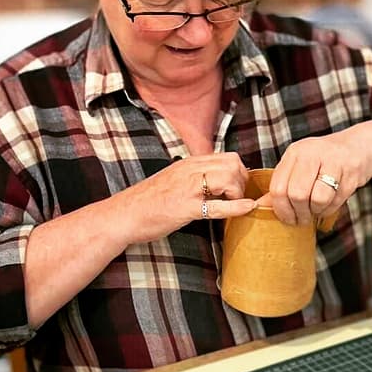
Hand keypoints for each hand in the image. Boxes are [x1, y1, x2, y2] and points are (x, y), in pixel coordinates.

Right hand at [117, 152, 257, 244]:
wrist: (124, 214)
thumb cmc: (148, 201)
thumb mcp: (174, 179)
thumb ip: (194, 176)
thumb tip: (214, 180)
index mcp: (189, 163)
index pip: (228, 157)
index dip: (239, 172)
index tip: (238, 188)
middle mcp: (190, 170)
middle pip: (233, 164)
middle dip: (242, 181)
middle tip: (236, 197)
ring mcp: (188, 188)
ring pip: (229, 178)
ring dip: (238, 193)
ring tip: (231, 205)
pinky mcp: (186, 208)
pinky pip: (218, 205)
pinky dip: (237, 207)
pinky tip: (247, 208)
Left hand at [267, 134, 371, 226]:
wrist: (358, 147)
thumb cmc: (323, 161)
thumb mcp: (300, 167)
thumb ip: (283, 185)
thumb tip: (259, 206)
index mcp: (295, 153)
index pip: (278, 188)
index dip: (281, 210)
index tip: (287, 219)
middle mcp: (312, 153)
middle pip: (297, 195)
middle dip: (299, 214)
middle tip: (303, 219)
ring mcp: (333, 161)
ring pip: (317, 199)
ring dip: (316, 211)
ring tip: (317, 209)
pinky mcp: (351, 172)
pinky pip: (336, 201)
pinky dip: (330, 209)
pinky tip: (330, 203)